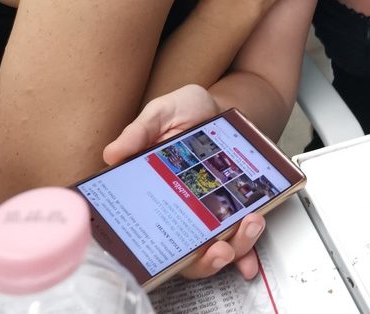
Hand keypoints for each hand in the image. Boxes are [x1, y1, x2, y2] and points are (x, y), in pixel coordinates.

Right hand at [103, 85, 264, 279]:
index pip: (148, 236)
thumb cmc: (187, 112)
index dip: (155, 257)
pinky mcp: (234, 210)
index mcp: (155, 196)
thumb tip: (113, 154)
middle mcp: (180, 214)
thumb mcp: (162, 113)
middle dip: (205, 261)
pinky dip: (249, 251)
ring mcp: (208, 215)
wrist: (221, 107)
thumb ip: (140, 131)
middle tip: (218, 249)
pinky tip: (256, 241)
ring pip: (217, 250)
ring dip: (236, 248)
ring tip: (250, 224)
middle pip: (186, 255)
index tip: (170, 257)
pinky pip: (240, 239)